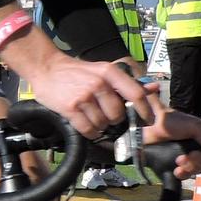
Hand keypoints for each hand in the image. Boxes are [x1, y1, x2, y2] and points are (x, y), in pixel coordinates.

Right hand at [28, 56, 147, 137]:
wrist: (47, 68)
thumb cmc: (78, 72)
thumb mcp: (104, 71)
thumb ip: (129, 82)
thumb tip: (153, 88)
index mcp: (110, 73)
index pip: (135, 95)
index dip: (145, 111)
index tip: (148, 121)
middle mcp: (99, 84)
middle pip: (118, 114)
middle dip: (115, 120)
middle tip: (106, 116)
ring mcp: (84, 97)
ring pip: (103, 124)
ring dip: (100, 126)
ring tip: (92, 117)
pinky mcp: (70, 108)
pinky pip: (88, 129)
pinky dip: (91, 132)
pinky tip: (88, 126)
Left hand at [143, 109, 200, 177]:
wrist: (147, 126)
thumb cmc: (171, 121)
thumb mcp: (195, 126)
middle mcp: (199, 148)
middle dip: (200, 161)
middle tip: (189, 156)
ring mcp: (187, 157)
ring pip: (198, 170)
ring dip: (190, 167)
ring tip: (178, 161)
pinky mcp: (175, 164)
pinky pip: (185, 175)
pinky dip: (182, 174)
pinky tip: (176, 170)